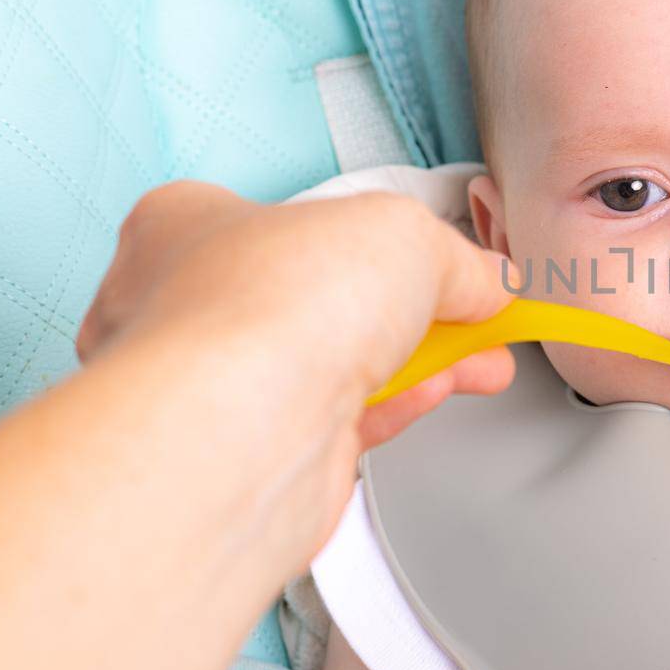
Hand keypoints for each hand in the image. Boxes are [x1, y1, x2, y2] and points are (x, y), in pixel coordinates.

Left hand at [78, 180, 517, 449]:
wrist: (242, 434)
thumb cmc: (266, 309)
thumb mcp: (401, 235)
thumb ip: (454, 258)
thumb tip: (483, 280)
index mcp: (187, 226)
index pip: (289, 217)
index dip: (371, 233)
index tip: (435, 249)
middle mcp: (190, 308)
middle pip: (324, 295)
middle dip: (413, 305)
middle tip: (470, 305)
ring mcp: (224, 388)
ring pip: (335, 363)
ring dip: (417, 358)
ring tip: (481, 356)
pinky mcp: (258, 451)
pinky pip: (340, 418)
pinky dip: (396, 403)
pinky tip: (441, 389)